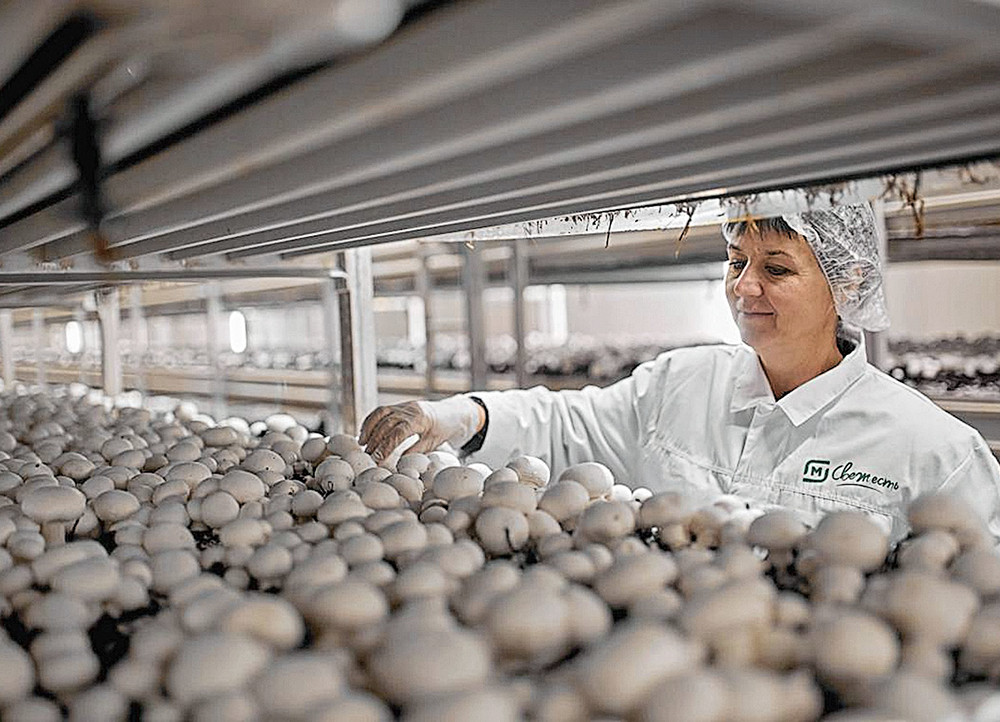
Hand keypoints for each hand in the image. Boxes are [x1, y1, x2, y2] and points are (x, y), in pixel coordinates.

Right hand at [359, 396, 482, 461]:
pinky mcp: (399, 405)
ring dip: (369, 429)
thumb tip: (398, 464)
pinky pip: (381, 411)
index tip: (377, 458)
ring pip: (381, 414)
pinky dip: (371, 421)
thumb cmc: (443, 430)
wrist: (452, 412)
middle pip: (387, 423)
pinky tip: (365, 433)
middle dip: (375, 440)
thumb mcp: (432, 443)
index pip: (399, 432)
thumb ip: (415, 451)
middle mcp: (410, 409)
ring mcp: (404, 405)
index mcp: (421, 419)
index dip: (386, 445)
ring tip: (362, 444)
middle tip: (367, 455)